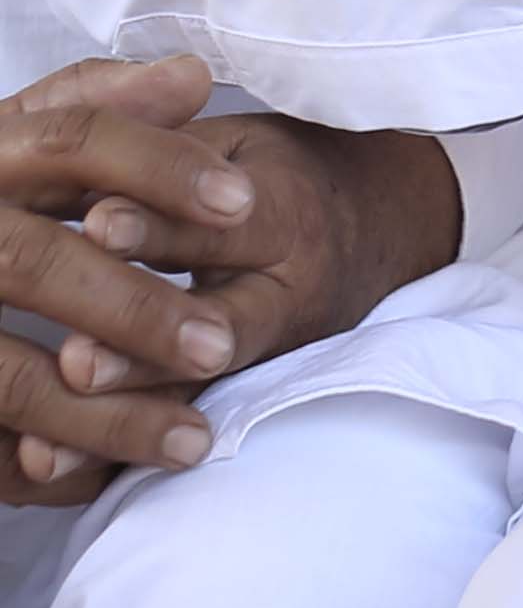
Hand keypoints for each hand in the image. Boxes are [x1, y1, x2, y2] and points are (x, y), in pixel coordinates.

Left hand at [0, 58, 461, 498]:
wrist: (386, 228)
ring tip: (56, 429)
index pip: (222, 223)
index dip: (158, 227)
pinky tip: (51, 465)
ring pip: (200, 389)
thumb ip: (167, 149)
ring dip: (128, 410)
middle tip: (74, 359)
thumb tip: (77, 156)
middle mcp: (288, 291)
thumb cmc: (286, 174)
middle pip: (220, 323)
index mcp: (286, 214)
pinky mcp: (249, 391)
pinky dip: (119, 448)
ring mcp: (273, 350)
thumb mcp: (241, 143)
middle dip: (143, 343)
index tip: (95, 225)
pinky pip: (181, 426)